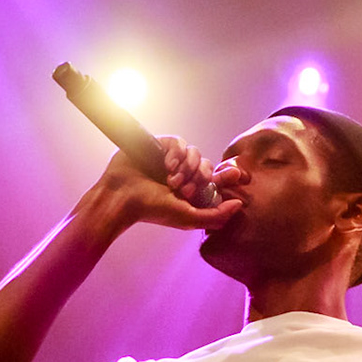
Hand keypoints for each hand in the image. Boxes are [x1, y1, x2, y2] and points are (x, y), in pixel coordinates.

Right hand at [90, 136, 243, 231]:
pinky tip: (167, 165)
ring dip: (188, 166)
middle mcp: (184, 174)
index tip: (235, 174)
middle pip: (208, 164)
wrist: (122, 197)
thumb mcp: (188, 218)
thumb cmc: (152, 210)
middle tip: (186, 188)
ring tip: (172, 180)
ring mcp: (172, 160)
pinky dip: (178, 153)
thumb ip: (216, 216)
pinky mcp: (161, 146)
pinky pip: (180, 142)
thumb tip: (240, 205)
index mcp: (192, 191)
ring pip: (196, 153)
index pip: (216, 179)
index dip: (226, 176)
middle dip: (201, 176)